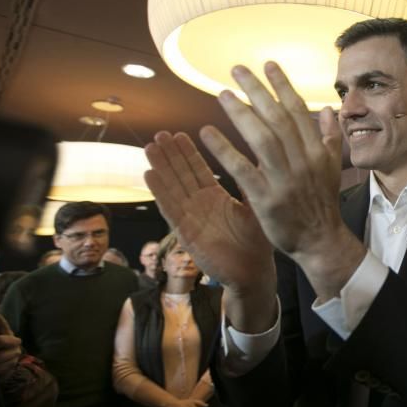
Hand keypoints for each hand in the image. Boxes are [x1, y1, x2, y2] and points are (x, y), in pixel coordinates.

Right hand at [145, 131, 275, 298]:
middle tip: (160, 133)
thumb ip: (250, 184)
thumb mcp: (255, 207)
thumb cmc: (257, 242)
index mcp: (215, 198)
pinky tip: (149, 175)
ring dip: (160, 168)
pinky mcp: (186, 234)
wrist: (254, 273)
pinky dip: (160, 192)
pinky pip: (171, 210)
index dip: (188, 152)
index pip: (198, 170)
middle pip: (181, 175)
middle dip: (170, 155)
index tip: (178, 133)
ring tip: (150, 147)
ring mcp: (191, 219)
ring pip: (172, 189)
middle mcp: (200, 206)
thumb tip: (256, 157)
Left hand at [198, 63, 364, 297]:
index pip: (297, 111)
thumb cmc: (322, 204)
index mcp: (317, 152)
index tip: (267, 64)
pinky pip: (242, 169)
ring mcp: (284, 181)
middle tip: (237, 69)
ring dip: (241, 113)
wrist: (320, 241)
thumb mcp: (332, 168)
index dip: (282, 85)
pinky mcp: (267, 199)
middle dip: (258, 91)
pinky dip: (224, 150)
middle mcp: (303, 162)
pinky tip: (207, 133)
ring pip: (262, 139)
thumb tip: (327, 110)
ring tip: (223, 94)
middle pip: (278, 119)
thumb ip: (330, 137)